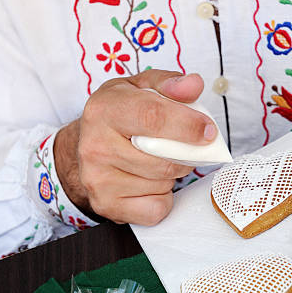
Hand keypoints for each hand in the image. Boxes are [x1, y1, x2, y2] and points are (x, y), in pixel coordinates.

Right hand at [54, 70, 216, 224]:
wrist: (83, 148)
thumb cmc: (118, 116)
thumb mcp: (140, 88)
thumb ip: (170, 84)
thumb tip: (193, 85)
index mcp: (104, 109)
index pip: (153, 118)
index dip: (188, 126)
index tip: (208, 131)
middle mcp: (95, 145)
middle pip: (163, 160)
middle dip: (185, 156)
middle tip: (183, 148)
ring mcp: (98, 179)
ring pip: (162, 185)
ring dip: (172, 175)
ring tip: (159, 161)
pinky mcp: (106, 204)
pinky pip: (156, 208)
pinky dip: (163, 198)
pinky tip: (150, 183)